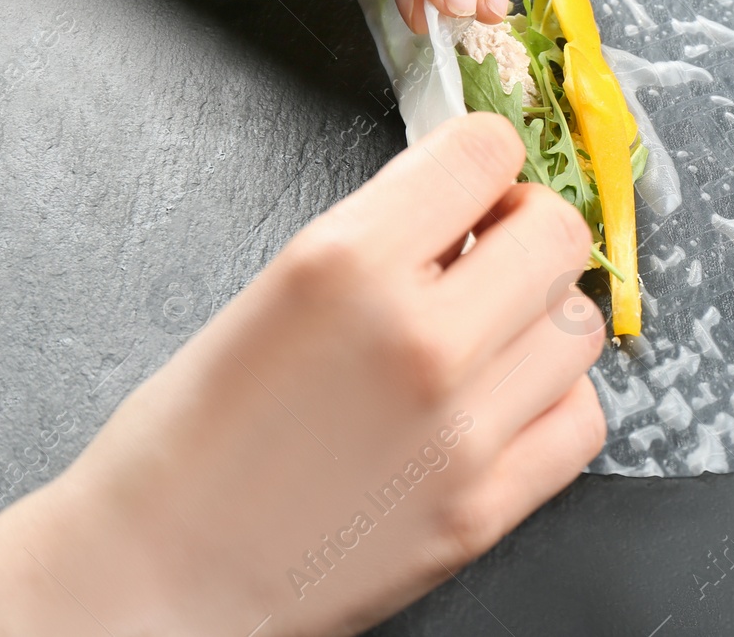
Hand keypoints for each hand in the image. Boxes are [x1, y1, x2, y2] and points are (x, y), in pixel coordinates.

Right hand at [0, 114, 605, 635]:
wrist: (150, 581)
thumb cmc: (189, 442)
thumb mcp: (273, 290)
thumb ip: (383, 236)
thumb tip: (468, 204)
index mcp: (346, 262)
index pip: (486, 151)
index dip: (487, 160)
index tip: (479, 185)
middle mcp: (418, 337)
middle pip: (559, 234)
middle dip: (530, 232)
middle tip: (494, 257)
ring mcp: (461, 428)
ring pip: (581, 328)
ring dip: (543, 321)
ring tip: (492, 339)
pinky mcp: (483, 508)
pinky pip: (583, 422)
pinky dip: (555, 406)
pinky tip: (505, 406)